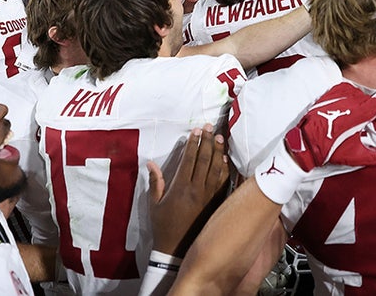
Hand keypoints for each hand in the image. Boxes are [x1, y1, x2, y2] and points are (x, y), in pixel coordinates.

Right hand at [148, 125, 229, 256]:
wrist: (176, 248)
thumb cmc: (163, 226)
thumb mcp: (154, 204)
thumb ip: (155, 182)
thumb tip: (150, 163)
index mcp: (180, 188)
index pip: (189, 160)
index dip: (193, 144)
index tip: (195, 131)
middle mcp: (196, 189)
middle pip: (204, 160)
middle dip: (207, 142)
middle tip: (209, 127)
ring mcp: (208, 196)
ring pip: (216, 169)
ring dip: (218, 152)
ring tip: (219, 137)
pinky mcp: (216, 203)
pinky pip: (222, 182)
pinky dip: (225, 169)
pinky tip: (225, 159)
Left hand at [284, 83, 375, 170]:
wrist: (306, 144)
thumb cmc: (330, 149)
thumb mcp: (356, 155)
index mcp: (357, 114)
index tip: (375, 121)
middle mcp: (348, 101)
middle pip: (367, 99)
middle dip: (368, 109)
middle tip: (364, 120)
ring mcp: (337, 95)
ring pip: (356, 92)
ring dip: (358, 102)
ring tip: (353, 115)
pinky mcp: (327, 94)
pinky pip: (343, 88)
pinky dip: (346, 95)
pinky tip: (343, 107)